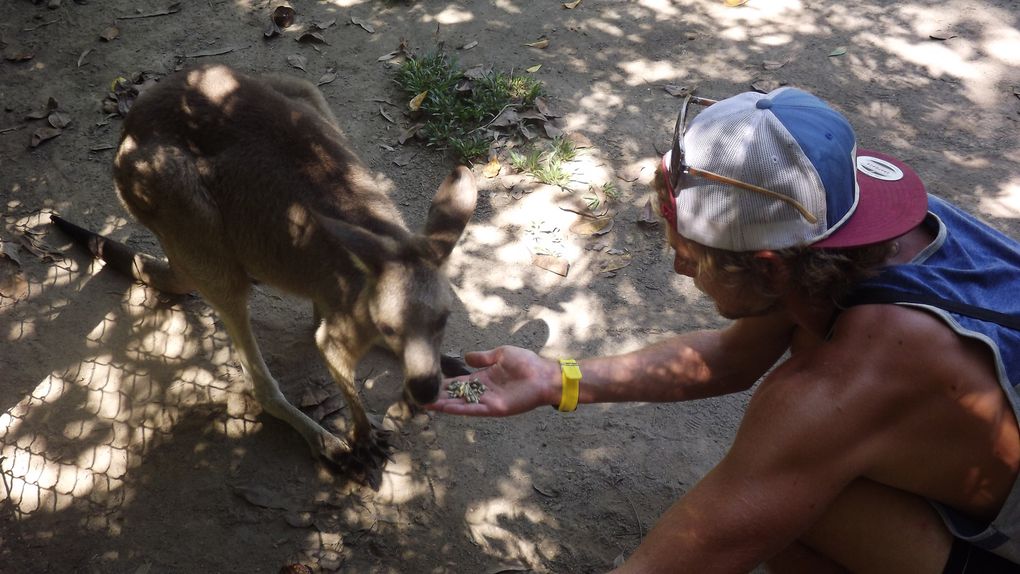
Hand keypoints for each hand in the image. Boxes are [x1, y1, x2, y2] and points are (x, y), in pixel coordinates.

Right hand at [427, 346, 559, 415]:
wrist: (544, 375)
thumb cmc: (527, 363)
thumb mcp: (502, 354)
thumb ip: (483, 357)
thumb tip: (466, 356)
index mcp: (485, 378)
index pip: (460, 381)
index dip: (445, 383)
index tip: (430, 383)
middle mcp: (483, 391)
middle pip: (457, 395)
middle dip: (440, 396)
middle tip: (420, 396)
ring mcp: (488, 401)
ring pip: (461, 404)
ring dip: (444, 405)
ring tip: (426, 404)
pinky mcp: (494, 409)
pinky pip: (472, 409)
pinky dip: (458, 409)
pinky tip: (444, 408)